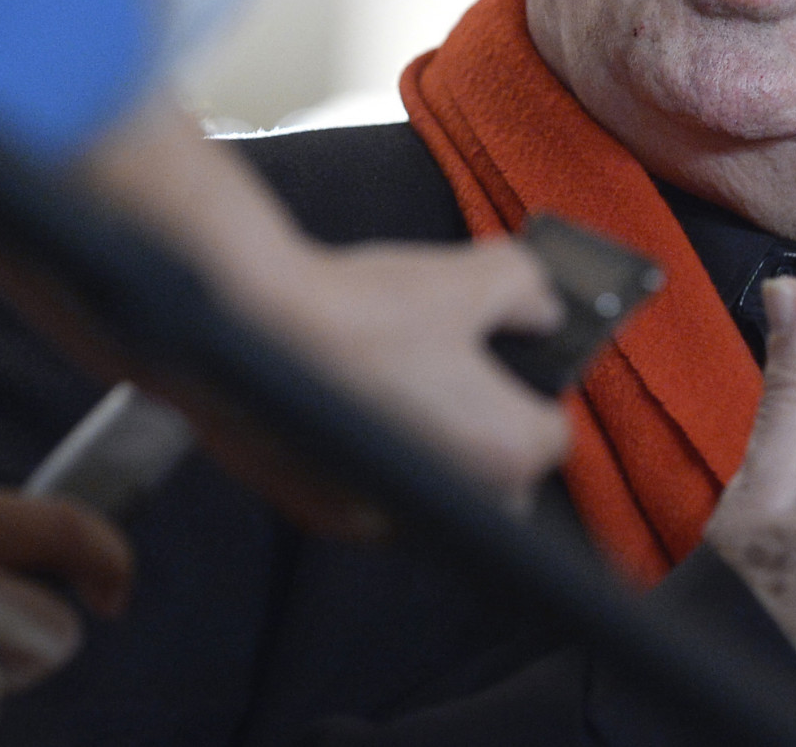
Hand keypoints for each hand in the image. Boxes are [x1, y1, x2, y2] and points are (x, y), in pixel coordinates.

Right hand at [231, 235, 570, 506]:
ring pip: (430, 489)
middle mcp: (450, 505)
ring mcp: (381, 519)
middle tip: (450, 370)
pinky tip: (346, 404)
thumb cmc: (361, 311)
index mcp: (502, 452)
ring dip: (425, 449)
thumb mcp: (468, 276)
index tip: (502, 357)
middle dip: (483, 430)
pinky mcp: (323, 515)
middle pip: (496, 476)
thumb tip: (540, 307)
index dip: (530, 387)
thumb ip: (528, 289)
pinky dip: (368, 458)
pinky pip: (369, 495)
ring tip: (392, 380)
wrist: (245, 327)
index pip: (550, 434)